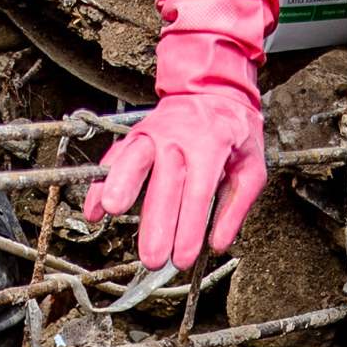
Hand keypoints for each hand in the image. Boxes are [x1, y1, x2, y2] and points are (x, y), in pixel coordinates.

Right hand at [82, 0, 276, 270]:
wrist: (213, 87)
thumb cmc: (234, 131)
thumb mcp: (252, 165)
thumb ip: (237, 205)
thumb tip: (217, 244)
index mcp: (212, 144)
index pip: (198, 192)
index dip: (190, 227)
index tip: (183, 258)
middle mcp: (179, 137)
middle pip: (165, 183)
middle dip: (157, 223)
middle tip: (152, 258)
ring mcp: (153, 133)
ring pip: (134, 160)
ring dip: (121, 185)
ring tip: (111, 212)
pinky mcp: (135, 135)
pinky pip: (115, 157)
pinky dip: (101, 182)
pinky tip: (93, 210)